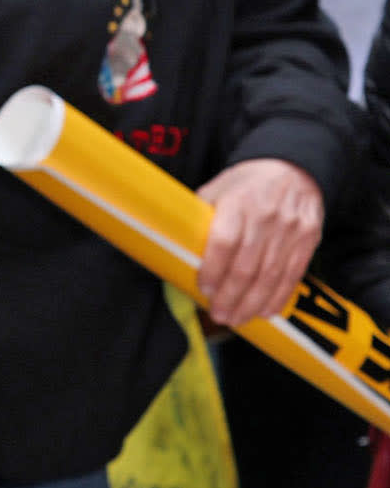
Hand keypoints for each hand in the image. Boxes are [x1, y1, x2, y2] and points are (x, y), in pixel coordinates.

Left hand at [197, 157, 324, 326]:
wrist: (292, 169)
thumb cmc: (246, 184)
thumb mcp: (218, 188)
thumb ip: (202, 217)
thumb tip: (178, 248)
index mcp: (239, 201)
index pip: (225, 241)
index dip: (213, 269)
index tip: (204, 288)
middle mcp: (267, 217)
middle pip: (248, 265)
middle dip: (231, 296)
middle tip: (218, 314)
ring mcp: (292, 230)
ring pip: (271, 276)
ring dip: (252, 303)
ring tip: (236, 318)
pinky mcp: (309, 240)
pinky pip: (293, 275)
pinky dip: (278, 297)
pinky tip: (264, 311)